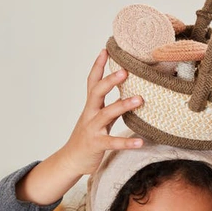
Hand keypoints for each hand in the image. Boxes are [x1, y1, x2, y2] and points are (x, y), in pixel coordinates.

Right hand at [15, 49, 143, 204]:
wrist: (71, 160)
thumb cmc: (88, 137)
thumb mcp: (98, 118)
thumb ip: (111, 106)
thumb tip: (130, 94)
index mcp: (90, 106)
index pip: (92, 82)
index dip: (98, 66)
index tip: (106, 50)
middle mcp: (90, 114)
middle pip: (97, 92)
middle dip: (110, 80)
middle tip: (125, 70)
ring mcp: (92, 129)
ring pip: (106, 114)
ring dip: (123, 105)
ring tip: (140, 99)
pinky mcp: (97, 145)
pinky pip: (113, 143)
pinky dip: (127, 142)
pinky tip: (140, 142)